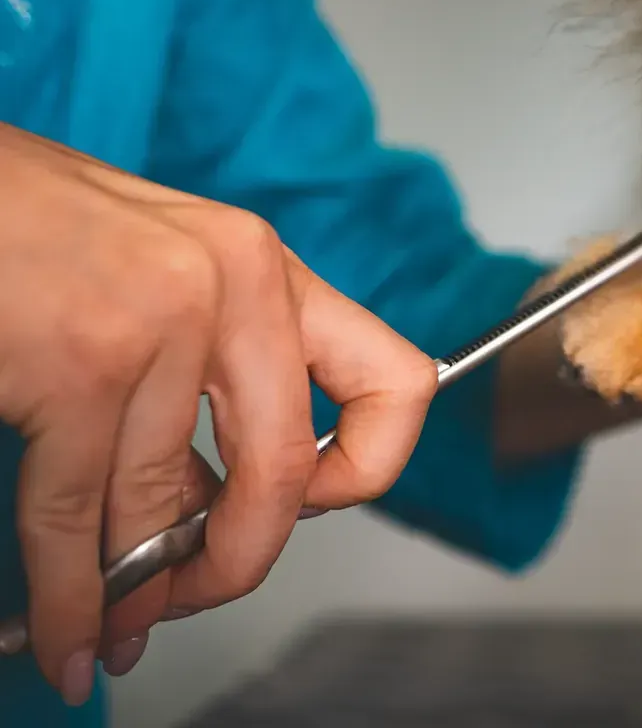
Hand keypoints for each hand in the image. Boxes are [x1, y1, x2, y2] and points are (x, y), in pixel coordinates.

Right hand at [0, 124, 435, 701]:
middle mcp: (232, 287)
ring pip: (164, 509)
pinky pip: (79, 518)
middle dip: (236, 564)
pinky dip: (68, 595)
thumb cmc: (32, 224)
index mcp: (263, 267)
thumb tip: (212, 510)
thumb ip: (204, 379)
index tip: (312, 507)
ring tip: (109, 630)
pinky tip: (63, 627)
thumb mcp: (159, 278)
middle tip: (192, 596)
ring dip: (135, 593)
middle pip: (282, 475)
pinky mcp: (76, 365)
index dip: (367, 470)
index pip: (392, 381)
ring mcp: (158, 323)